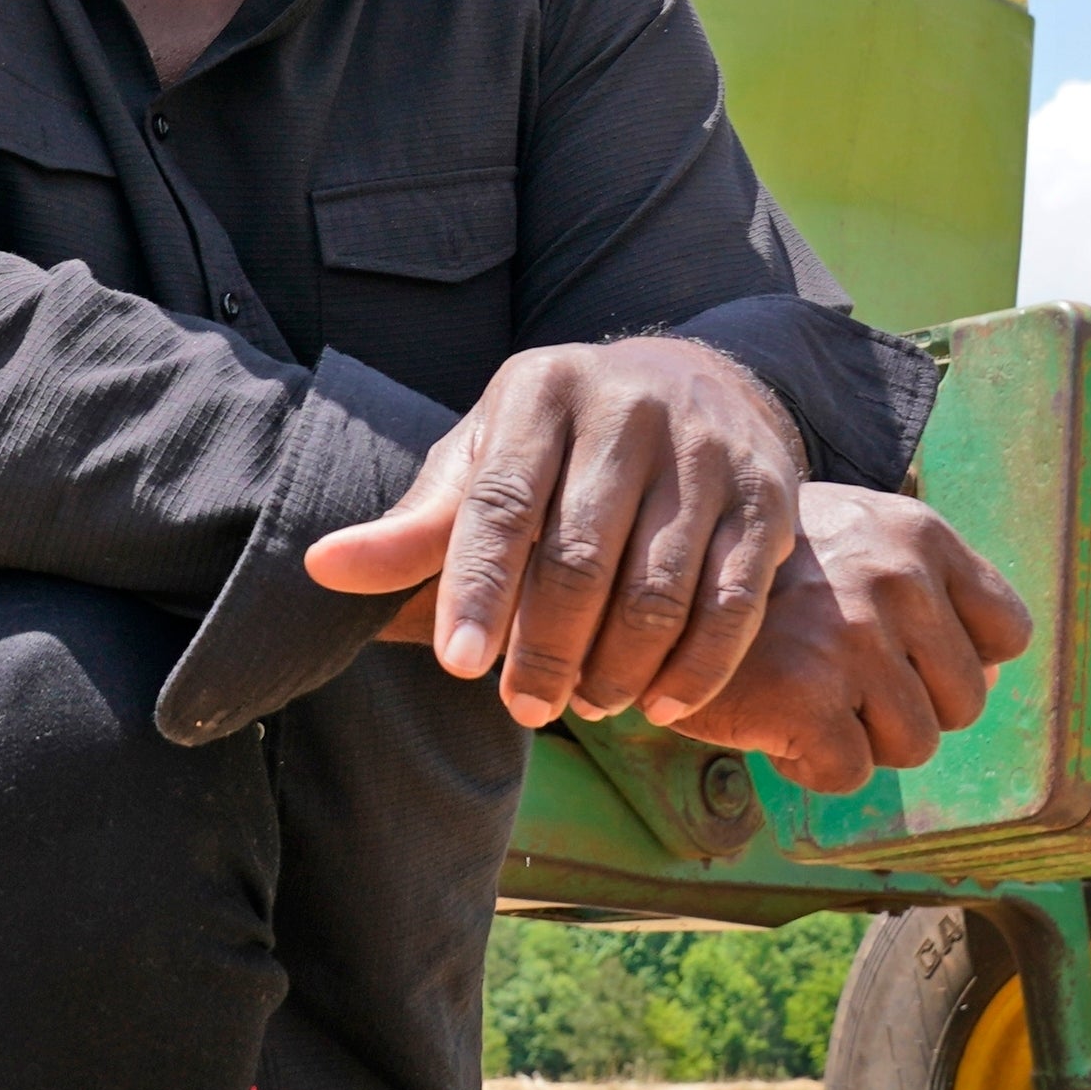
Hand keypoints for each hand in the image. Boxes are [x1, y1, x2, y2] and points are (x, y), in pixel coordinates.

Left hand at [303, 339, 806, 728]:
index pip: (503, 503)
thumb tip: (319, 568)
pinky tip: (659, 700)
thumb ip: (415, 526)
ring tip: (588, 705)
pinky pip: (734, 602)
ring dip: (619, 666)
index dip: (479, 590)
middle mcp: (629, 410)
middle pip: (582, 556)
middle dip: (549, 649)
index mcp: (540, 391)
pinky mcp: (770, 494)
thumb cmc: (559, 443)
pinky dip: (696, 666)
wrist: (694, 383)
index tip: (460, 665)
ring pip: (660, 587)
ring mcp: (707, 451)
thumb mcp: (481, 462)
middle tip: (525, 706)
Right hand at [657, 484, 1033, 792]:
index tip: (903, 656)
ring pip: (914, 744)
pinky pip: (850, 773)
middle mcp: (895, 579)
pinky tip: (772, 723)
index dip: (960, 659)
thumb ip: (925, 590)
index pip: (1008, 631)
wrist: (646, 587)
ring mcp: (851, 638)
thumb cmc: (759, 579)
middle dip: (906, 707)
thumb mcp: (853, 541)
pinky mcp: (805, 695)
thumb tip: (988, 675)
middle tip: (835, 678)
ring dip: (860, 739)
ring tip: (803, 696)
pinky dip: (809, 765)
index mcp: (917, 535)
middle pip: (963, 701)